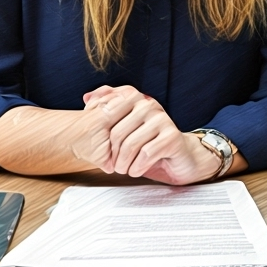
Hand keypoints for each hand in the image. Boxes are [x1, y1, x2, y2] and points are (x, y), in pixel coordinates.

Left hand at [77, 86, 218, 183]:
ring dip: (124, 164)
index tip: (100, 147)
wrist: (180, 158)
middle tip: (113, 165)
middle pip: (117, 132)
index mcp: (137, 100)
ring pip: (131, 144)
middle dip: (112, 154)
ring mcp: (162, 120)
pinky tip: (137, 170)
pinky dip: (138, 167)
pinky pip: (146, 154)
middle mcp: (150, 105)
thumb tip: (86, 97)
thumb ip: (107, 110)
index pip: (109, 109)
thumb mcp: (125, 128)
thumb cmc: (149, 144)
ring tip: (124, 169)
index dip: (101, 131)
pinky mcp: (172, 137)